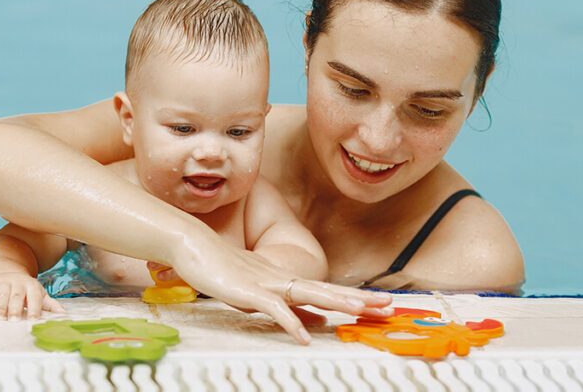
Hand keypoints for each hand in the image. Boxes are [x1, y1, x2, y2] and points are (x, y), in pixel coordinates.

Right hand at [0, 272, 65, 319]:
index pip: (35, 297)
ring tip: (0, 319)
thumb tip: (64, 315)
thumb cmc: (27, 292)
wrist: (10, 276)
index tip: (33, 321)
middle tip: (14, 321)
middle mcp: (19, 282)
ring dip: (0, 306)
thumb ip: (50, 305)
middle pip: (17, 295)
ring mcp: (4, 281)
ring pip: (2, 292)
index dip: (34, 309)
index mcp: (33, 286)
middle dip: (15, 308)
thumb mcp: (40, 296)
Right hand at [167, 243, 393, 344]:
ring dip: (336, 302)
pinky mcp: (249, 291)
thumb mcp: (258, 293)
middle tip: (389, 307)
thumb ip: (286, 306)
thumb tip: (314, 322)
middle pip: (328, 289)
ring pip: (309, 293)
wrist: (192, 246)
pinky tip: (304, 337)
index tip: (380, 304)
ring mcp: (267, 283)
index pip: (327, 289)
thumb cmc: (220, 267)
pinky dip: (290, 322)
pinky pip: (274, 309)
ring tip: (362, 312)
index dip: (354, 297)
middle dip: (359, 299)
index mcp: (285, 279)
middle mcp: (281, 279)